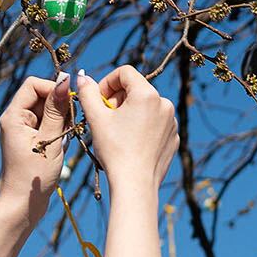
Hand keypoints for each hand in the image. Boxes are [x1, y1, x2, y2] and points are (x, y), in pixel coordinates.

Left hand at [0, 75, 70, 222]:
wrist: (23, 204)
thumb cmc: (34, 175)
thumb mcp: (50, 140)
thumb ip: (57, 109)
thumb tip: (65, 80)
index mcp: (13, 116)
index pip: (34, 85)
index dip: (54, 89)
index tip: (71, 105)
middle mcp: (15, 118)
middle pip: (41, 96)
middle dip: (59, 106)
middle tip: (70, 125)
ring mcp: (22, 129)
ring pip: (47, 110)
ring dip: (61, 120)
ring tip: (64, 140)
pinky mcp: (30, 139)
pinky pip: (47, 124)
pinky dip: (58, 130)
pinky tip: (60, 147)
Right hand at [79, 65, 178, 195]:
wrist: (135, 184)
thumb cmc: (115, 149)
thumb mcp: (96, 118)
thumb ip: (88, 93)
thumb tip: (82, 77)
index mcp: (147, 94)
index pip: (125, 72)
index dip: (107, 82)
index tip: (98, 100)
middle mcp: (165, 104)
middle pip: (136, 89)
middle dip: (118, 99)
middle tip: (105, 119)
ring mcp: (172, 122)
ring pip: (146, 107)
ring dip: (129, 113)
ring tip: (117, 133)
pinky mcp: (173, 137)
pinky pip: (155, 123)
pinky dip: (142, 127)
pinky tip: (131, 143)